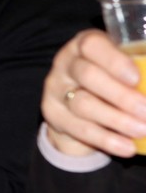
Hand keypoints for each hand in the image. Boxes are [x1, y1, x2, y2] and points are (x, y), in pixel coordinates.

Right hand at [42, 29, 145, 156]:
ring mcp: (56, 88)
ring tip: (142, 130)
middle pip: (87, 75)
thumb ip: (142, 71)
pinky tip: (128, 147)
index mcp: (84, 45)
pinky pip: (79, 129)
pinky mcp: (54, 114)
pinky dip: (107, 139)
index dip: (114, 61)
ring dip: (116, 119)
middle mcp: (66, 63)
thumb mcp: (122, 69)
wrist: (78, 106)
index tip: (136, 78)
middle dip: (120, 96)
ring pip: (82, 104)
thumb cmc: (110, 80)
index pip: (92, 45)